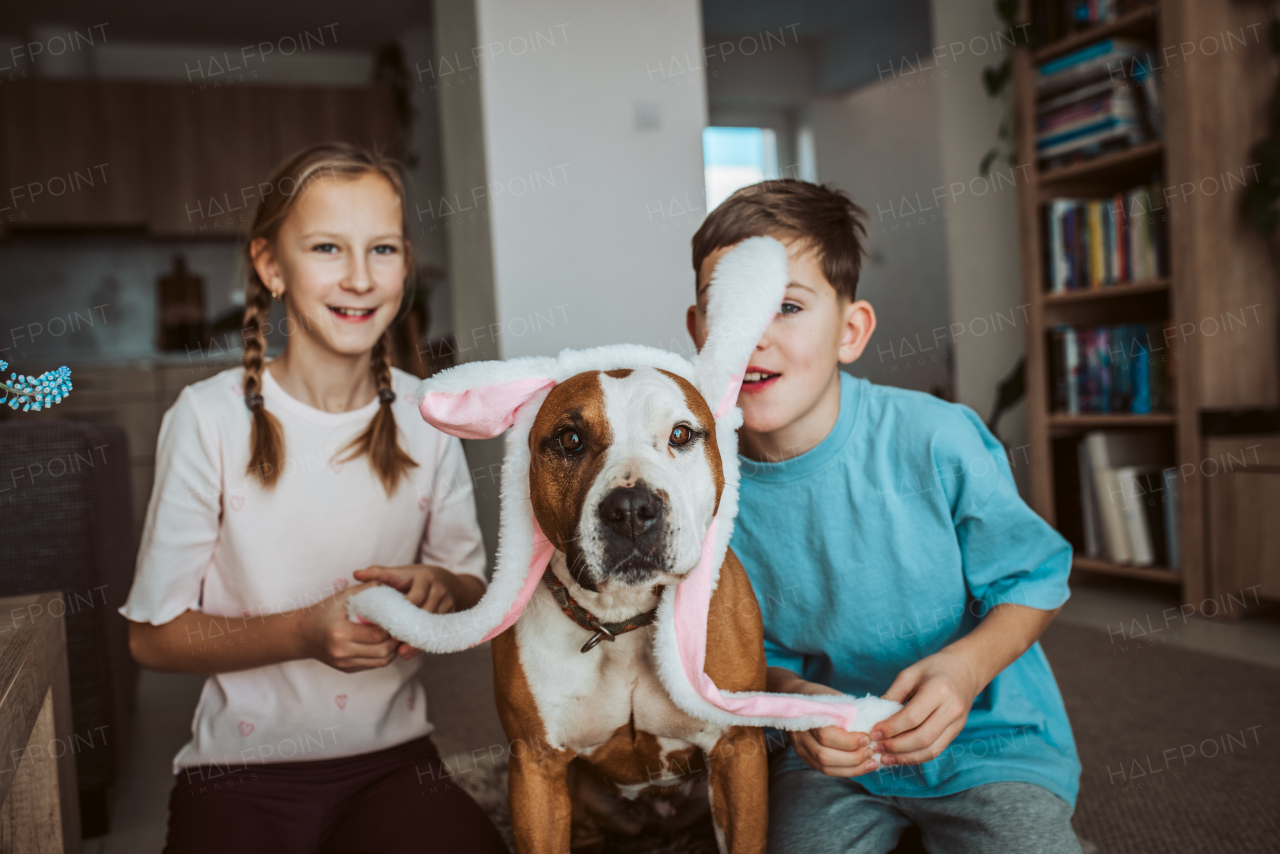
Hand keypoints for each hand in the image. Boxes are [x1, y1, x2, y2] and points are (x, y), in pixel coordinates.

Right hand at [297, 581, 399, 672]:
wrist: (301, 635)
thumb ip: (364, 590)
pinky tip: (387, 644)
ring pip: (380, 661)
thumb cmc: (322, 612)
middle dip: (396, 639)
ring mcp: (344, 663)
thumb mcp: (340, 597)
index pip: (376, 634)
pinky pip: (372, 665)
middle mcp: (342, 652)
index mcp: (340, 633)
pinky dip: (384, 656)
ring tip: (398, 635)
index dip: (392, 627)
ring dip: (393, 649)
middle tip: (403, 627)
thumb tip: (386, 584)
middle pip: (382, 651)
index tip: (400, 617)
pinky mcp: (346, 669)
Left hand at [352, 565, 461, 659]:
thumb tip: (356, 574)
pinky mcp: (450, 615)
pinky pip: (437, 633)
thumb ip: (377, 573)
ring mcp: (447, 603)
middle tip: (393, 641)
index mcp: (424, 578)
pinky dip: (423, 644)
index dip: (404, 609)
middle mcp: (439, 590)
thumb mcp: (398, 573)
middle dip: (410, 628)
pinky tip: (409, 653)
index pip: (416, 595)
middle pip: (426, 612)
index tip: (388, 622)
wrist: (443, 581)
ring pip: (432, 626)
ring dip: (416, 640)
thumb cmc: (413, 578)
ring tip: (400, 653)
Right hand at [784, 678, 878, 777]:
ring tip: (871, 762)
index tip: (867, 737)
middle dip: (853, 757)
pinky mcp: (806, 758)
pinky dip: (846, 771)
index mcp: (806, 718)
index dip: (849, 741)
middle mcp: (800, 737)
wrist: (794, 696)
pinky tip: (862, 767)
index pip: (826, 736)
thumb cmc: (818, 695)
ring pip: (825, 767)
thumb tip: (875, 724)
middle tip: (871, 751)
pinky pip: (826, 770)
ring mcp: (801, 750)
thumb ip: (849, 711)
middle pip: (825, 756)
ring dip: (852, 768)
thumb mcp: (833, 697)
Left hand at [872, 649, 980, 767]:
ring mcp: (957, 723)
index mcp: (939, 690)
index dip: (891, 728)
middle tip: (877, 747)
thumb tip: (875, 719)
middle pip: (922, 738)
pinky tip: (900, 757)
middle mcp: (952, 709)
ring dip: (905, 757)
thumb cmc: (933, 669)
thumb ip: (893, 695)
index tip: (873, 732)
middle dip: (896, 746)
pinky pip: (936, 750)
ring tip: (885, 758)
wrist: (965, 670)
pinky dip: (916, 757)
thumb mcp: (910, 674)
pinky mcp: (956, 732)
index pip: (912, 717)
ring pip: (930, 750)